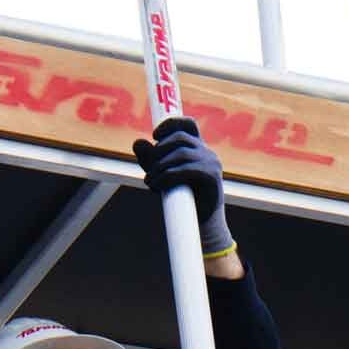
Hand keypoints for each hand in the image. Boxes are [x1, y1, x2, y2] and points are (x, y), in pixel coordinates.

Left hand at [132, 117, 233, 256]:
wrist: (200, 224)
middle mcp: (206, 152)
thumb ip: (149, 158)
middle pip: (179, 137)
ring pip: (180, 153)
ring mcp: (211, 163)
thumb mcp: (161, 174)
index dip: (170, 123)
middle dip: (159, 150)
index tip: (154, 135)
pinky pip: (185, 170)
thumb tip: (137, 142)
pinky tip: (156, 185)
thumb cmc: (181, 198)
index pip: (188, 124)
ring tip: (150, 181)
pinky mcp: (211, 177)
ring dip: (159, 167)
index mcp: (197, 148)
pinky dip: (166, 176)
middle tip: (149, 168)